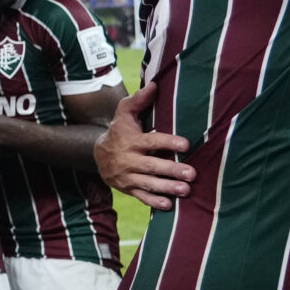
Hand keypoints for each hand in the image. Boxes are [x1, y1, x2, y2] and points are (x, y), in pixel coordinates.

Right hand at [95, 83, 193, 210]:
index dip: (168, 142)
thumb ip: (139, 100)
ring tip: (185, 190)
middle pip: (151, 166)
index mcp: (131, 141)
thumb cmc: (120, 130)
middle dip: (171, 170)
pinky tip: (168, 205)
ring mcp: (128, 176)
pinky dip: (153, 202)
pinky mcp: (128, 189)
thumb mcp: (124, 113)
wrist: (98, 154)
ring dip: (167, 188)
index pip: (151, 141)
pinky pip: (141, 197)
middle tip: (192, 174)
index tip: (185, 144)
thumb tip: (154, 84)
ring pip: (148, 183)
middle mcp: (129, 159)